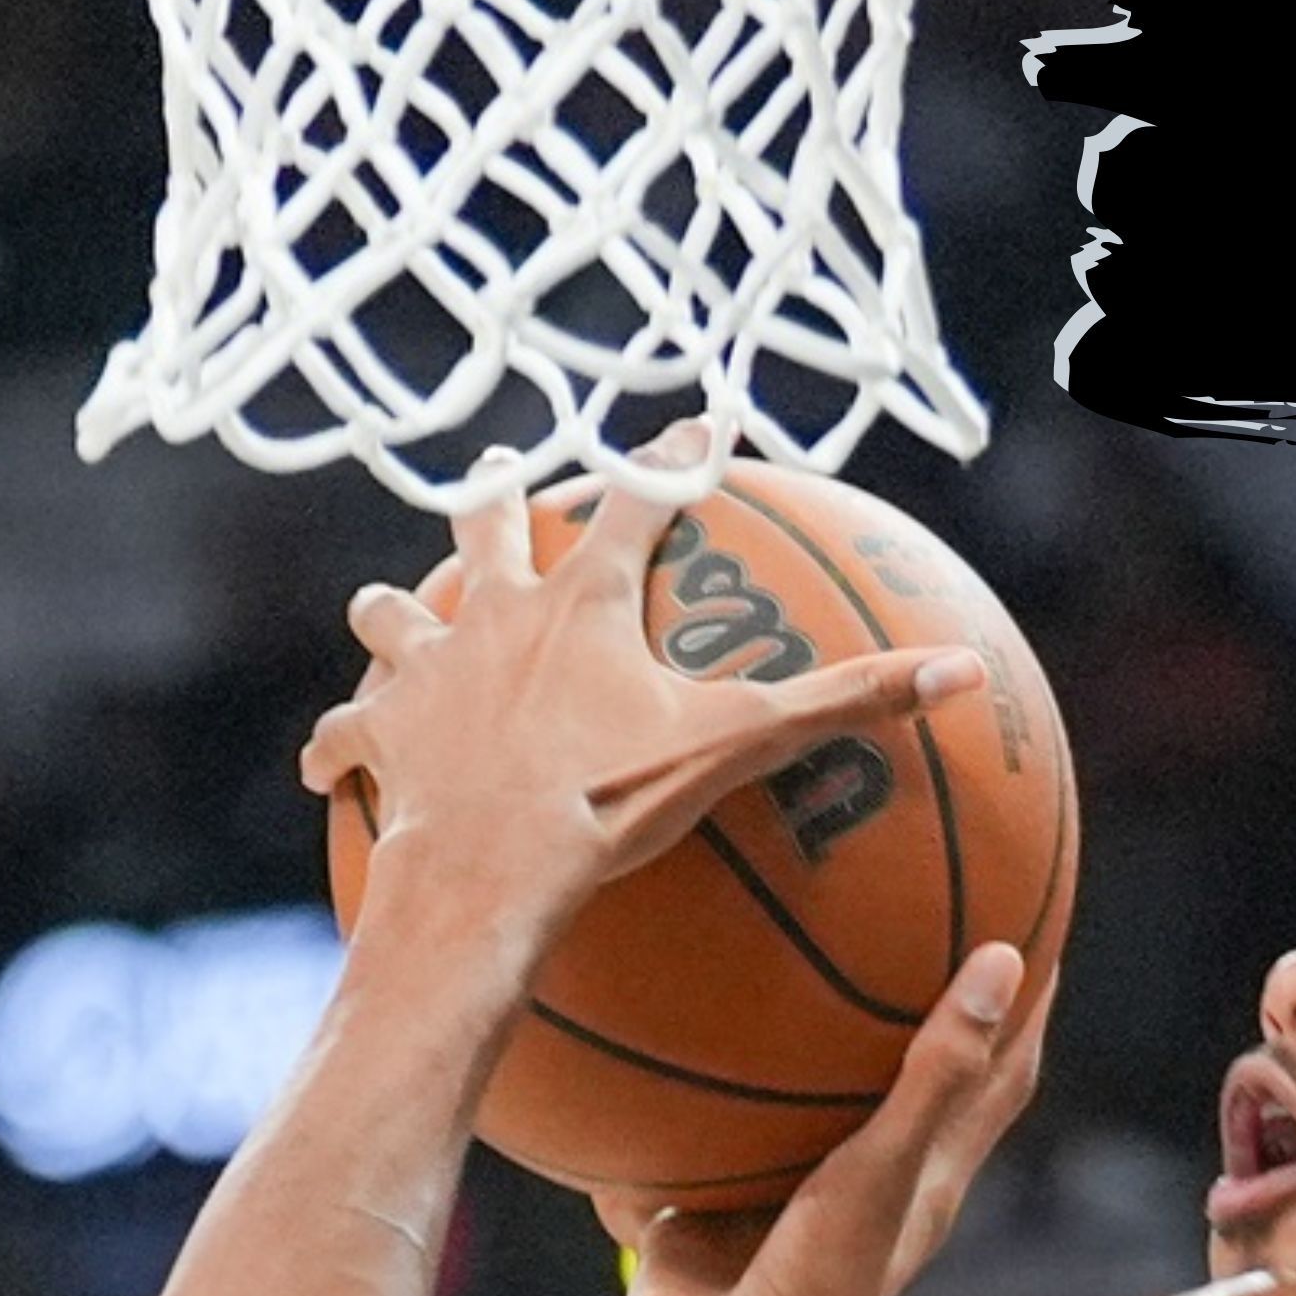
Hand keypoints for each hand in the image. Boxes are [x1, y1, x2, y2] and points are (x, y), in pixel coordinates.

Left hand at [300, 426, 984, 922]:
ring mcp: (422, 672)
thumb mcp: (741, 749)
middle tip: (504, 475)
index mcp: (580, 603)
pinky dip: (339, 744)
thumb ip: (850, 703)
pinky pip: (342, 732)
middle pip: (485, 527)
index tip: (694, 424)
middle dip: (497, 497)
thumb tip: (966, 670)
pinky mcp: (373, 734)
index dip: (669, 458)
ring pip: (390, 612)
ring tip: (397, 613)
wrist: (486, 870)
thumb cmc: (611, 802)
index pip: (634, 501)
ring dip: (397, 611)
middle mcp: (490, 615)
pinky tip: (328, 761)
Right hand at [599, 942, 1054, 1295]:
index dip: (1026, 1004)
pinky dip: (654, 1117)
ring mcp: (774, 1210)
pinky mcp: (697, 1231)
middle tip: (893, 908)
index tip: (1038, 917)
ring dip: (773, 1051)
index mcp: (924, 1181)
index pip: (999, 1075)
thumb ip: (935, 1074)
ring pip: (781, 1111)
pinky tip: (612, 1052)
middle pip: (900, 1076)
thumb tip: (1008, 958)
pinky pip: (674, 1156)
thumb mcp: (877, 1174)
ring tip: (743, 955)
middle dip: (903, 999)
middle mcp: (856, 1189)